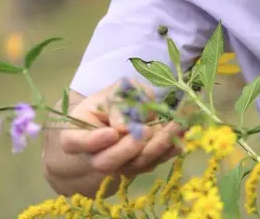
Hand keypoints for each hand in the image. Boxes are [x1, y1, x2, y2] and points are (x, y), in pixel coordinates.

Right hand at [42, 79, 182, 196]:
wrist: (124, 117)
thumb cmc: (112, 102)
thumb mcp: (114, 92)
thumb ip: (118, 102)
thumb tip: (123, 125)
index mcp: (76, 136)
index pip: (75, 143)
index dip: (92, 141)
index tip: (112, 132)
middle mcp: (95, 157)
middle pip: (106, 163)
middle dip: (128, 148)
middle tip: (145, 131)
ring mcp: (119, 167)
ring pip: (135, 165)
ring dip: (158, 145)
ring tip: (176, 125)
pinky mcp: (142, 166)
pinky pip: (156, 161)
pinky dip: (171, 147)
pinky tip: (184, 133)